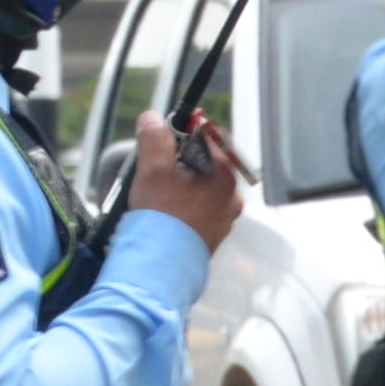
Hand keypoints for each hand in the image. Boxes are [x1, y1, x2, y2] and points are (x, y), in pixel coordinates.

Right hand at [121, 110, 241, 253]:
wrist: (161, 266)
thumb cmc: (161, 219)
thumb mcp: (153, 169)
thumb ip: (155, 139)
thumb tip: (152, 119)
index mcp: (225, 177)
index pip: (211, 137)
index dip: (187, 130)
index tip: (167, 132)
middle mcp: (231, 198)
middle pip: (206, 163)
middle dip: (181, 158)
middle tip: (157, 163)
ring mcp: (224, 218)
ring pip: (202, 187)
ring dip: (180, 181)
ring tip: (156, 189)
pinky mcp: (212, 235)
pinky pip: (198, 209)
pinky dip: (182, 203)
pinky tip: (163, 210)